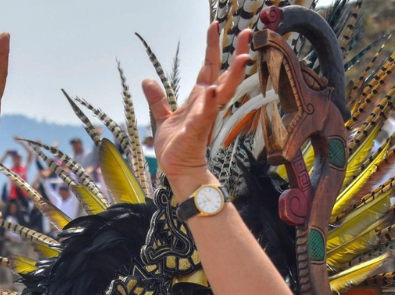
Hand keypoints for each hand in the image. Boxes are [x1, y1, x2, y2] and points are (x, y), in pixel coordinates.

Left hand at [142, 23, 249, 192]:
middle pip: (224, 74)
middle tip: (247, 32)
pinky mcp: (197, 130)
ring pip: (222, 92)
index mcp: (199, 98)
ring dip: (233, 75)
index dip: (212, 46)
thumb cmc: (176, 146)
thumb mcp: (162, 117)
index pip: (209, 67)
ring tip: (243, 57)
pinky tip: (212, 91)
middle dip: (236, 53)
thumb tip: (147, 80)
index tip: (216, 26)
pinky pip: (204, 115)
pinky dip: (209, 104)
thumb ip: (157, 99)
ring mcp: (204, 116)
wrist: (178, 169)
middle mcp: (206, 104)